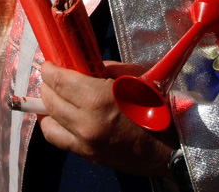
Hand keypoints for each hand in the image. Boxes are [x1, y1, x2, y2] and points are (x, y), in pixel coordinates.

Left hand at [39, 61, 178, 178]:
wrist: (171, 148)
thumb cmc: (156, 108)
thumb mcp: (135, 78)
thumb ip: (106, 69)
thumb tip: (84, 64)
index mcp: (97, 99)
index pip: (59, 81)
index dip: (49, 70)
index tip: (48, 64)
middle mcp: (85, 122)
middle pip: (50, 99)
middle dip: (46, 84)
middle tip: (51, 77)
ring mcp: (84, 142)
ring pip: (49, 121)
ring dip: (47, 106)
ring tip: (53, 97)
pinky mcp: (86, 155)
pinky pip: (57, 139)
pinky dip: (53, 125)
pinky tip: (58, 117)